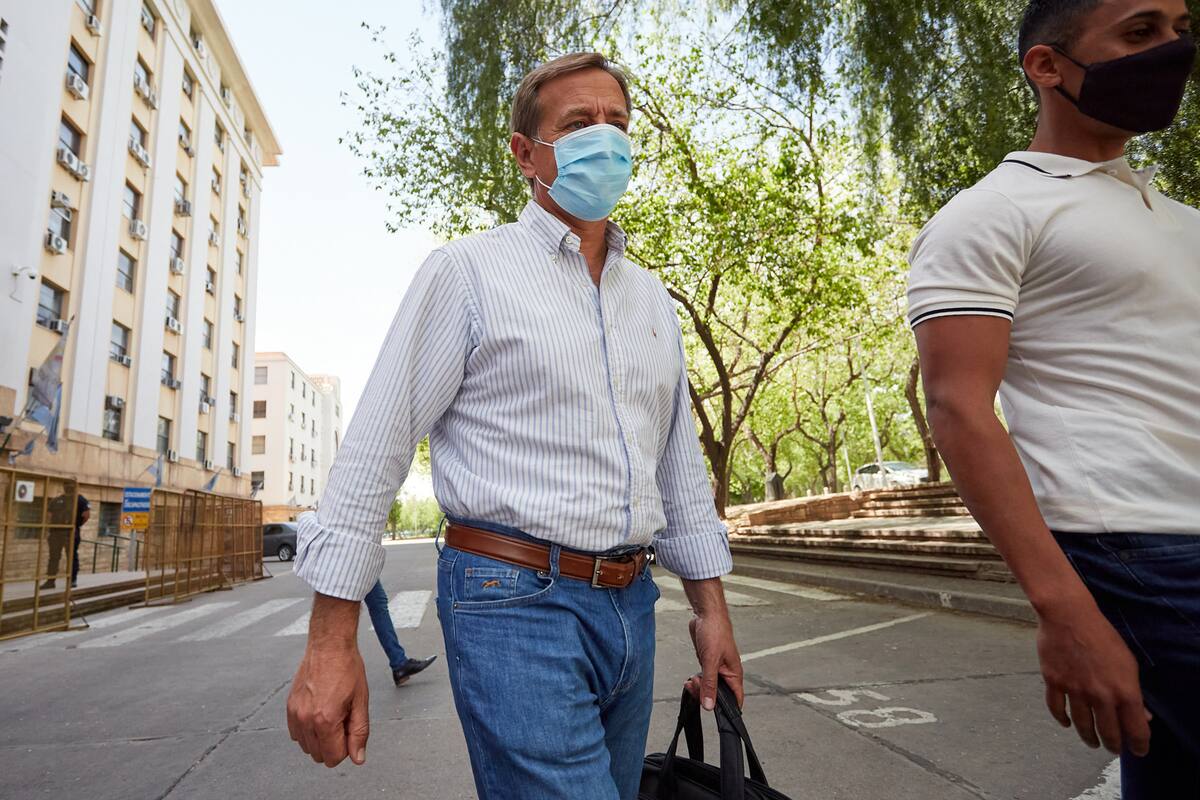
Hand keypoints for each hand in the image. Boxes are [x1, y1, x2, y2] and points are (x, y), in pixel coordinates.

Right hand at [286, 640, 369, 766]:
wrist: (329, 646)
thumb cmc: (347, 669)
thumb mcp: (361, 702)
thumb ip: (359, 733)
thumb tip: (358, 758)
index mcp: (326, 720)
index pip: (333, 758)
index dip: (346, 748)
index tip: (350, 729)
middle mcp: (306, 720)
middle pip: (319, 756)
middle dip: (334, 744)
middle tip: (343, 719)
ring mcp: (294, 714)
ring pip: (307, 747)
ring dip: (320, 738)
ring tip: (332, 713)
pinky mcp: (289, 707)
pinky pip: (296, 734)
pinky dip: (308, 730)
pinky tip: (319, 712)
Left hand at [686, 607, 742, 711]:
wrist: (706, 614)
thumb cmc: (715, 632)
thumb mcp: (710, 661)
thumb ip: (710, 684)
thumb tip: (709, 705)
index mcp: (734, 674)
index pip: (735, 699)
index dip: (728, 710)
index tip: (716, 715)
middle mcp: (726, 673)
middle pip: (718, 695)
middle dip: (706, 695)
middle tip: (696, 686)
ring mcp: (716, 668)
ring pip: (709, 687)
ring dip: (699, 688)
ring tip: (692, 681)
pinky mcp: (707, 663)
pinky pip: (703, 679)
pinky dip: (696, 681)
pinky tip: (690, 680)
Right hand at [1037, 601, 1150, 755]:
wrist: (1068, 616)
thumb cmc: (1102, 635)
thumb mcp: (1127, 662)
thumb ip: (1133, 692)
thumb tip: (1142, 715)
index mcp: (1123, 690)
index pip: (1135, 728)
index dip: (1138, 744)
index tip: (1138, 750)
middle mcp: (1099, 695)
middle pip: (1107, 732)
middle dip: (1113, 745)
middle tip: (1114, 749)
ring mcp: (1074, 690)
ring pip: (1082, 725)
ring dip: (1089, 737)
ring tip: (1092, 742)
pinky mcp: (1054, 682)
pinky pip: (1057, 709)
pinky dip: (1062, 719)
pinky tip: (1066, 723)